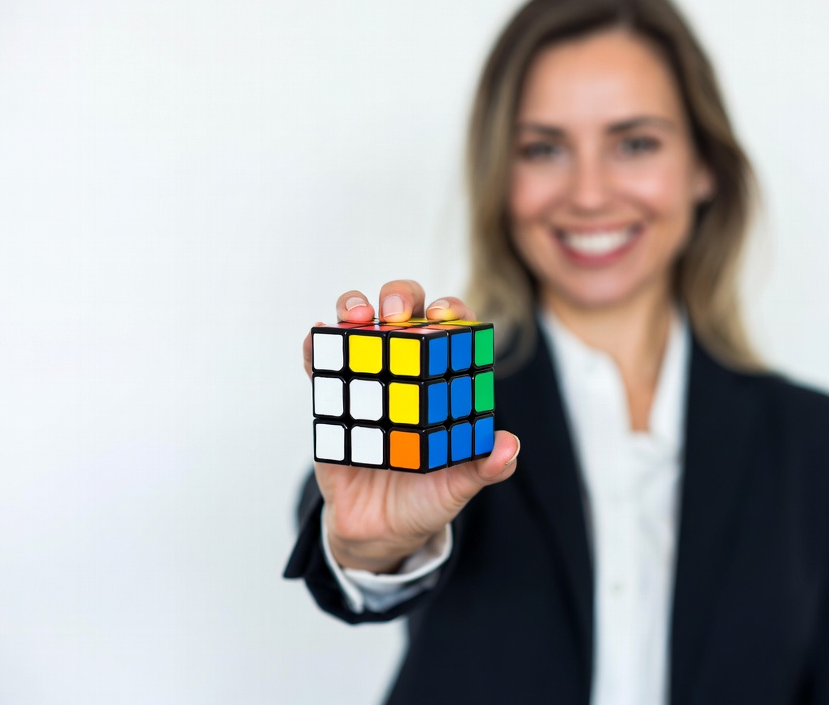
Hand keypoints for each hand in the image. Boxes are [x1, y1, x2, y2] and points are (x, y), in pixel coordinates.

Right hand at [301, 281, 519, 572]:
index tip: (444, 315)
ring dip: (355, 306)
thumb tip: (509, 447)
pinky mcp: (333, 396)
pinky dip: (319, 345)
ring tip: (356, 316)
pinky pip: (322, 363)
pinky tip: (320, 336)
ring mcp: (369, 377)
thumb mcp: (458, 486)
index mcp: (445, 382)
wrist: (380, 531)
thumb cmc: (427, 499)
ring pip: (360, 325)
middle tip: (396, 311)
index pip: (454, 332)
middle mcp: (408, 368)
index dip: (451, 312)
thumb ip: (484, 467)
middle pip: (406, 312)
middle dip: (401, 296)